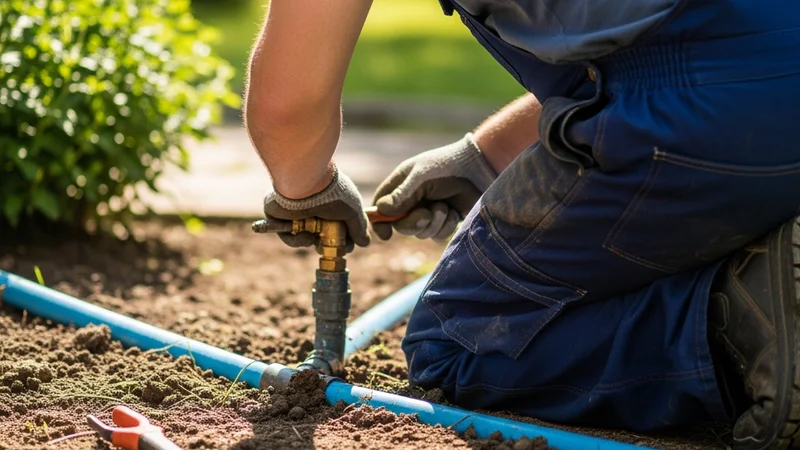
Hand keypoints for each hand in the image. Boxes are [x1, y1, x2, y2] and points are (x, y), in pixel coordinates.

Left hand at [263, 167, 369, 250]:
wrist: (305, 183)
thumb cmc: (332, 194)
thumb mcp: (353, 211)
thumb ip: (360, 228)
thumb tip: (365, 243)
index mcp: (331, 200)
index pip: (339, 225)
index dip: (344, 238)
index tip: (347, 245)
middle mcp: (313, 205)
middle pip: (321, 234)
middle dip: (328, 244)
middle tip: (332, 247)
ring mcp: (295, 211)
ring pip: (305, 236)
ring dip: (313, 242)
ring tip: (316, 237)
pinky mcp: (278, 216)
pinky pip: (288, 235)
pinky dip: (297, 240)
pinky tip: (306, 234)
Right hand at [371, 133, 496, 241]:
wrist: (477, 171)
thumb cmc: (446, 168)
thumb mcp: (420, 177)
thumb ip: (401, 194)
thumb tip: (382, 210)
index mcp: (400, 186)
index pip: (381, 207)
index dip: (380, 222)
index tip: (385, 234)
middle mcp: (411, 201)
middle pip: (400, 226)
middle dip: (413, 223)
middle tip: (426, 214)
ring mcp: (428, 212)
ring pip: (420, 233)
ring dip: (434, 223)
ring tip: (445, 206)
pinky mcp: (444, 221)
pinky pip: (437, 235)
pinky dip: (446, 226)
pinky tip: (454, 211)